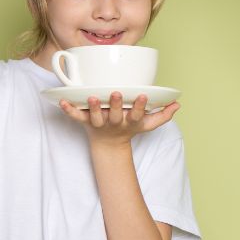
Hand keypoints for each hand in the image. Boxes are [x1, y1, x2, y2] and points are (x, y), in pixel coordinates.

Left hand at [60, 92, 179, 146]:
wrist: (109, 146)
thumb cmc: (129, 129)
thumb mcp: (148, 125)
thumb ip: (163, 115)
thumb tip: (177, 104)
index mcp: (129, 123)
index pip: (136, 115)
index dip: (139, 107)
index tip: (142, 96)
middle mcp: (114, 123)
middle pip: (114, 116)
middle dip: (115, 105)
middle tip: (116, 93)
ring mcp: (98, 123)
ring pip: (94, 118)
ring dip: (92, 108)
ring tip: (91, 97)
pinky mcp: (85, 122)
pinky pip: (75, 117)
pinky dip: (68, 110)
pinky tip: (62, 101)